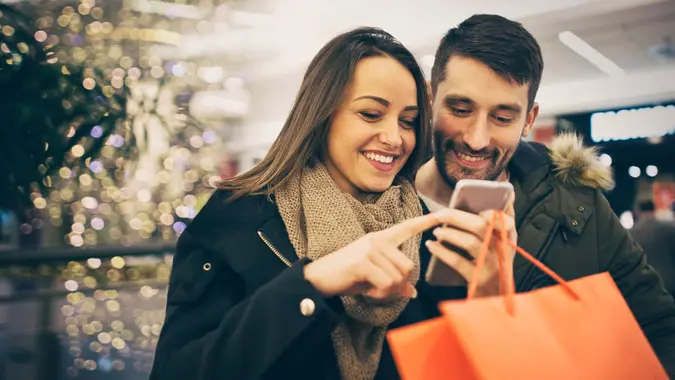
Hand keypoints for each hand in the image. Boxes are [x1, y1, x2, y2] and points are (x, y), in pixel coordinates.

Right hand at [303, 210, 450, 299]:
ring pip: (398, 278)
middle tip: (380, 290)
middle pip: (408, 267)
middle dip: (398, 285)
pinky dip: (379, 295)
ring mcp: (370, 249)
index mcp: (381, 239)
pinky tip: (367, 291)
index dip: (426, 222)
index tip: (444, 214)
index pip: (407, 227)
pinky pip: (386, 284)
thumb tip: (412, 292)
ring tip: (370, 289)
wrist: (318, 279)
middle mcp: (377, 239)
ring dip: (387, 292)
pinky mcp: (363, 262)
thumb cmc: (347, 277)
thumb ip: (394, 281)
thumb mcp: (374, 278)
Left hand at [425, 202, 516, 296]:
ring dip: (450, 234)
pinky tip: (432, 246)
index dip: (495, 211)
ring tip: (436, 231)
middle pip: (482, 227)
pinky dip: (443, 252)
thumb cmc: (493, 267)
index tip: (479, 206)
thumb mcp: (500, 246)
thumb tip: (505, 191)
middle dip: (458, 217)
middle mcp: (503, 252)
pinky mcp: (479, 280)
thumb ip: (499, 221)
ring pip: (471, 243)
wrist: (493, 302)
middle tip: (440, 214)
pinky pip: (459, 262)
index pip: (508, 220)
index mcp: (509, 239)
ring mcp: (492, 267)